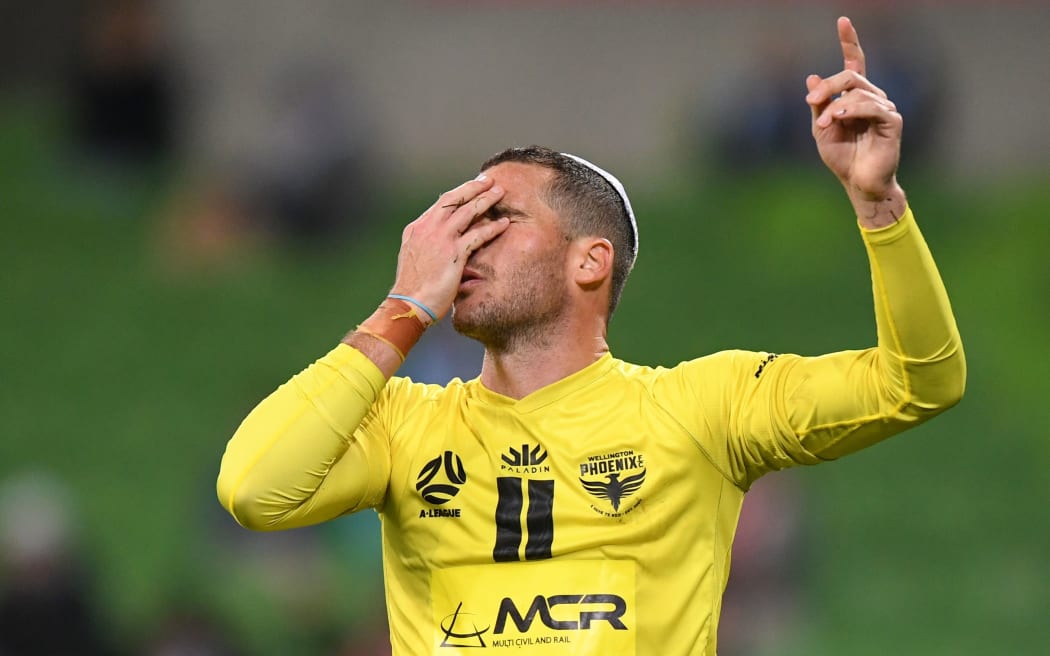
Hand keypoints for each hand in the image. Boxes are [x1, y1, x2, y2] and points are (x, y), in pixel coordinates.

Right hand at [390, 175, 509, 319]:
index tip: (471, 187)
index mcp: (417, 228)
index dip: (459, 193)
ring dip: (486, 200)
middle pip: (454, 199)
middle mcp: (428, 228)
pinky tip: (504, 224)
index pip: (441, 203)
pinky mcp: (454, 253)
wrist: (408, 303)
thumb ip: (428, 244)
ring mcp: (441, 239)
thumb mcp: (415, 257)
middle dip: (473, 187)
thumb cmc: (412, 287)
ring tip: (500, 192)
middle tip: (489, 180)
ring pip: (468, 211)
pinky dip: (493, 228)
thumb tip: (441, 241)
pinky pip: (478, 235)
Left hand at [806, 17, 905, 224]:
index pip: (854, 63)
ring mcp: (885, 108)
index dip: (849, 42)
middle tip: (810, 103)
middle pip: (850, 77)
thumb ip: (818, 105)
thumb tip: (811, 78)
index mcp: (855, 97)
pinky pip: (872, 106)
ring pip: (858, 92)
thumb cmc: (842, 158)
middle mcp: (873, 98)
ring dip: (836, 107)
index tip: (843, 21)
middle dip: (828, 87)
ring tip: (825, 124)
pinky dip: (851, 111)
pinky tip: (838, 119)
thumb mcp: (821, 130)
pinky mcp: (893, 121)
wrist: (857, 183)